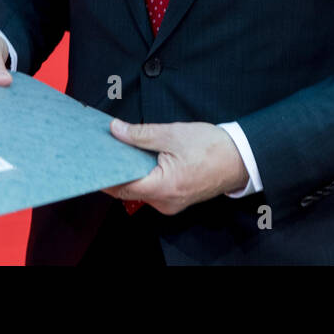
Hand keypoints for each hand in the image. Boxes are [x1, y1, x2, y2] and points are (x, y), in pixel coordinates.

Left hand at [100, 119, 249, 214]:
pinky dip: (143, 175)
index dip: (104, 173)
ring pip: (140, 189)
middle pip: (128, 189)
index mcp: (163, 187)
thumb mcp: (173, 134)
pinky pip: (152, 189)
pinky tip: (139, 158)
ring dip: (129, 171)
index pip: (121, 186)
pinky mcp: (176, 199)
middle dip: (115, 170)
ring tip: (120, 148)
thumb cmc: (211, 146)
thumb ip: (141, 134)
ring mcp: (171, 203)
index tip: (92, 159)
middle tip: (104, 148)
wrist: (241, 158)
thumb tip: (115, 130)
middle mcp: (164, 202)